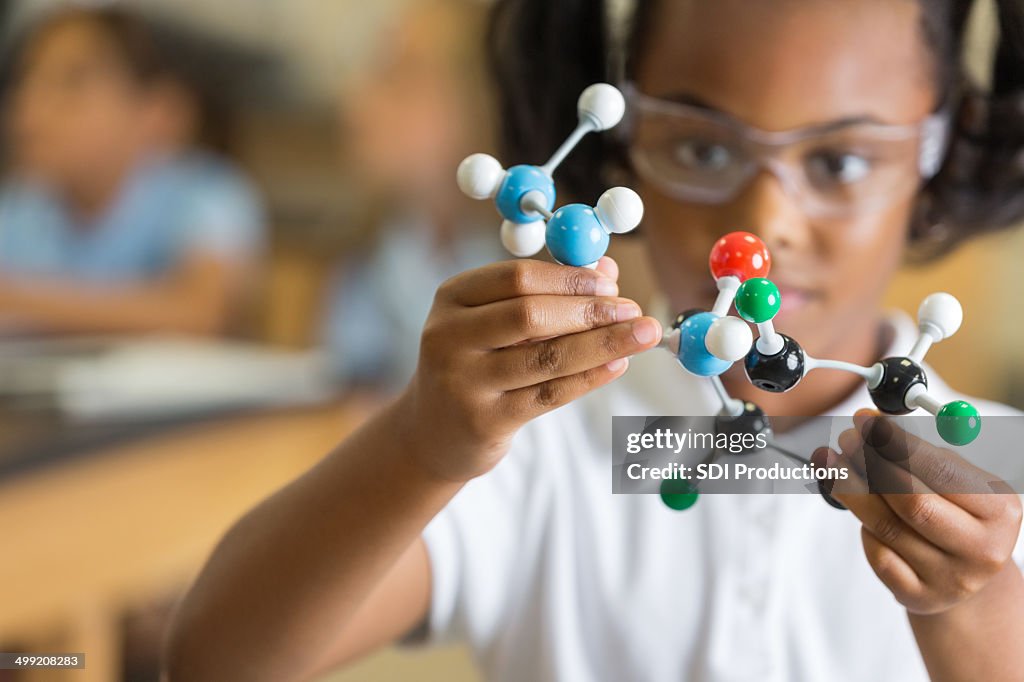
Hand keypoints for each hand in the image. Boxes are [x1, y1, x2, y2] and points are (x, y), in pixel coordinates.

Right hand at [397, 257, 661, 482]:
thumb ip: (544, 294)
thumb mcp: (493, 321)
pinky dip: (589, 377)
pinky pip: (549, 394)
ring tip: (642, 334)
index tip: (611, 281)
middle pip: (530, 314)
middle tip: (633, 309)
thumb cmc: (474, 363)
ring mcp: (464, 382)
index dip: (569, 278)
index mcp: (452, 298)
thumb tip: (608, 270)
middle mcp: (449, 337)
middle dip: (589, 310)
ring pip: (546, 357)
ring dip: (602, 344)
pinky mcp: (485, 421)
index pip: (516, 277)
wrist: (432, 432)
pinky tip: (618, 364)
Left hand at [816, 409, 1022, 614]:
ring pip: (887, 528)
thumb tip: (873, 423)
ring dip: (852, 489)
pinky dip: (863, 526)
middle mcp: (982, 550)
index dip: (897, 444)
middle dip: (872, 465)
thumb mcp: (956, 481)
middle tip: (846, 439)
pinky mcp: (920, 597)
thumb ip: (921, 453)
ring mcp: (951, 580)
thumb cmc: (956, 513)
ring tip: (833, 462)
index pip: (942, 472)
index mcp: (1000, 511)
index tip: (866, 421)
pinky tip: (856, 506)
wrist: (964, 572)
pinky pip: (878, 554)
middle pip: (913, 504)